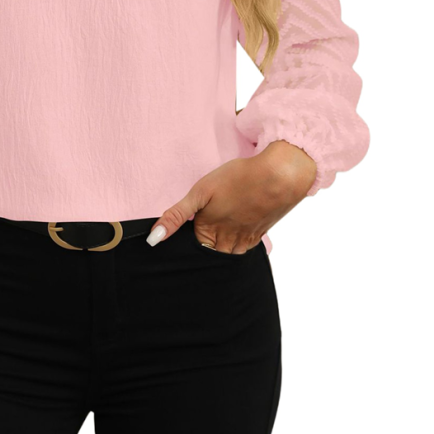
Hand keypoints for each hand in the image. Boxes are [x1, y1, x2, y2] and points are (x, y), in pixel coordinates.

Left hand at [148, 141, 316, 252]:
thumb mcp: (200, 193)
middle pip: (212, 257)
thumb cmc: (238, 179)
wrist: (279, 176)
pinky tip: (236, 235)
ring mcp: (246, 239)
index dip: (187, 246)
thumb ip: (176, 216)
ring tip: (217, 240)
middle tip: (203, 239)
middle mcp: (228, 241)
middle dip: (205, 253)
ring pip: (230, 256)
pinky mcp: (261, 232)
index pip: (193, 251)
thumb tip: (153, 239)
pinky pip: (246, 248)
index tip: (186, 237)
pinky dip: (238, 246)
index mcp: (210, 233)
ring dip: (222, 252)